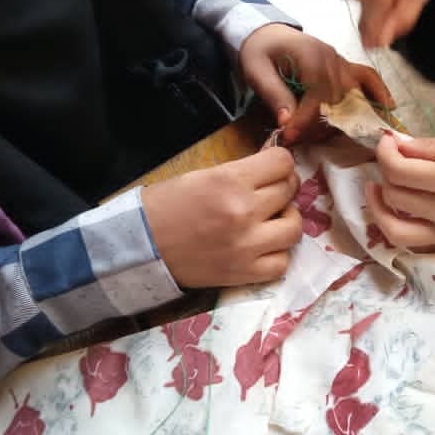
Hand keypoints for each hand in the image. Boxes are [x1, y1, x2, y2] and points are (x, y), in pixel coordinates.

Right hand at [142, 147, 302, 287]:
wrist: (140, 245)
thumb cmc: (165, 205)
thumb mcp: (202, 175)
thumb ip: (241, 172)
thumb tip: (274, 167)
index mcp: (230, 181)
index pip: (282, 162)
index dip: (279, 162)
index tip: (272, 168)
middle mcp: (244, 212)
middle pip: (289, 190)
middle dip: (282, 187)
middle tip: (269, 192)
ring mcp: (247, 246)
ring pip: (294, 227)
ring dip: (286, 220)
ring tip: (270, 220)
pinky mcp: (244, 273)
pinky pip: (281, 263)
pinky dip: (277, 253)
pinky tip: (263, 246)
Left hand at [240, 23, 392, 143]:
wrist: (266, 33)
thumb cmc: (260, 51)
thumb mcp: (256, 70)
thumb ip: (273, 95)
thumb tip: (287, 121)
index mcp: (310, 55)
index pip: (317, 94)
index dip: (305, 118)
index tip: (290, 134)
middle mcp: (331, 57)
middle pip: (340, 97)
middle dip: (325, 122)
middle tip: (306, 138)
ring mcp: (341, 62)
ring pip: (357, 91)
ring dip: (354, 115)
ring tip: (356, 135)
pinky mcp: (345, 67)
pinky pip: (368, 77)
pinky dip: (379, 92)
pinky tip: (388, 107)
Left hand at [365, 126, 434, 247]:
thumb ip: (434, 145)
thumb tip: (400, 146)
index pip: (397, 170)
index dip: (384, 153)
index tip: (387, 142)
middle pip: (393, 197)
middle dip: (383, 174)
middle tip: (390, 159)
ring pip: (396, 230)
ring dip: (380, 209)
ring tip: (380, 190)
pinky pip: (417, 243)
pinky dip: (401, 226)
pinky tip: (403, 208)